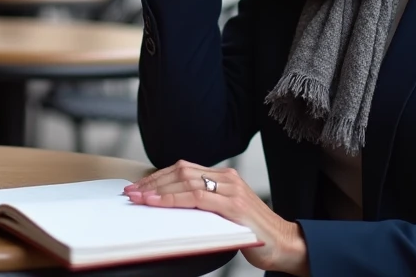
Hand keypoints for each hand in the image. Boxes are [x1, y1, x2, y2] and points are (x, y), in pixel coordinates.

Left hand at [124, 161, 308, 275]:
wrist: (284, 245)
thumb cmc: (252, 233)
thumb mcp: (223, 214)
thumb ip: (204, 205)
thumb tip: (170, 206)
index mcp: (224, 178)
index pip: (184, 170)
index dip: (158, 176)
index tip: (138, 186)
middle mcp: (228, 178)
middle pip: (181, 171)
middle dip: (152, 181)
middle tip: (131, 191)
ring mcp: (232, 190)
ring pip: (186, 181)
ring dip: (158, 189)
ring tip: (138, 197)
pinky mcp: (234, 205)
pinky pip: (197, 198)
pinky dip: (174, 199)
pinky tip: (158, 203)